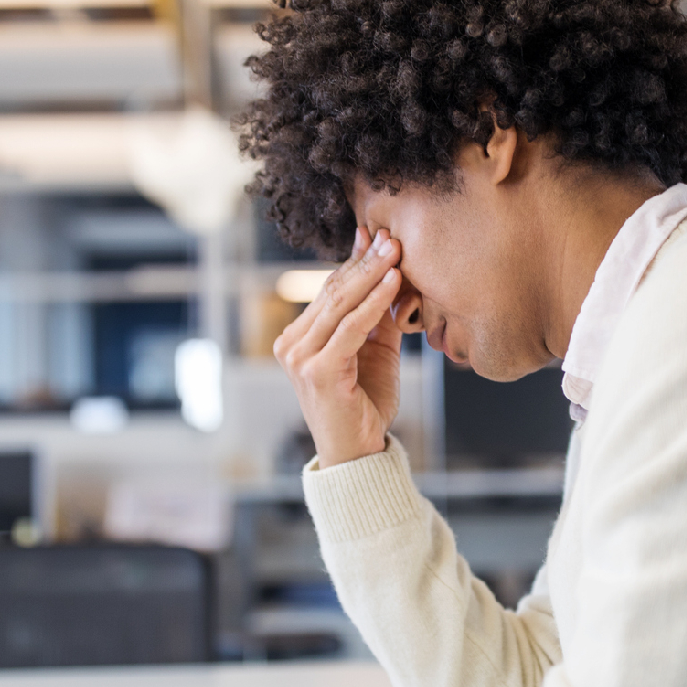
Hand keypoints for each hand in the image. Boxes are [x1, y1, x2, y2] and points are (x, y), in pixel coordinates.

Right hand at [275, 226, 404, 466]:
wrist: (358, 452)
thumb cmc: (365, 403)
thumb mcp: (374, 350)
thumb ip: (378, 316)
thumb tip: (392, 272)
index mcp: (299, 338)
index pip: (329, 290)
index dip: (354, 261)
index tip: (375, 235)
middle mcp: (292, 344)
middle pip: (333, 291)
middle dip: (365, 261)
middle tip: (390, 236)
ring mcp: (300, 357)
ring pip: (341, 303)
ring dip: (371, 273)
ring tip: (395, 249)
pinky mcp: (317, 370)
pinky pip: (351, 326)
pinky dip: (375, 301)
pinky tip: (394, 281)